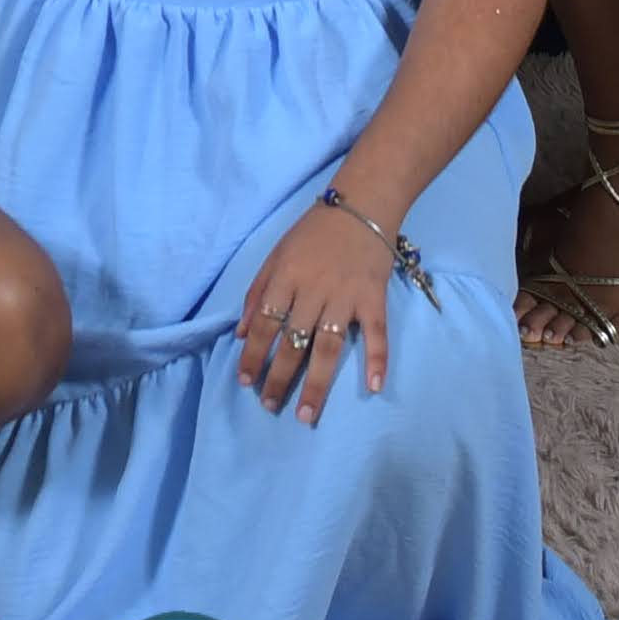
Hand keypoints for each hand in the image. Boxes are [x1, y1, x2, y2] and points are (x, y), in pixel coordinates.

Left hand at [236, 197, 400, 423]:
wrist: (362, 206)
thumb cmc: (313, 232)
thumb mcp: (275, 254)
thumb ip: (257, 292)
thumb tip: (241, 333)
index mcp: (286, 278)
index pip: (265, 324)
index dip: (254, 355)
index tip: (246, 382)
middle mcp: (313, 291)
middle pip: (293, 342)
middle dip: (279, 377)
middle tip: (271, 406)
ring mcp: (345, 296)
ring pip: (328, 346)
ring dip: (317, 383)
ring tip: (307, 414)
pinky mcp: (374, 298)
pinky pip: (376, 333)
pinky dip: (376, 358)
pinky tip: (374, 386)